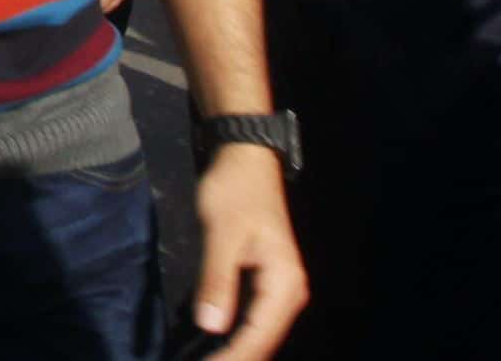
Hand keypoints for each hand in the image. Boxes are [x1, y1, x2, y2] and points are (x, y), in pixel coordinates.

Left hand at [192, 143, 307, 360]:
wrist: (246, 159)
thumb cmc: (235, 191)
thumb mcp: (221, 234)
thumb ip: (217, 279)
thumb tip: (211, 326)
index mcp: (284, 285)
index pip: (258, 337)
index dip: (231, 358)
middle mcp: (289, 293)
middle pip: (262, 341)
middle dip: (233, 358)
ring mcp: (279, 289)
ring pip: (258, 333)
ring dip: (234, 350)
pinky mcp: (265, 283)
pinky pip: (253, 319)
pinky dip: (235, 334)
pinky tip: (211, 344)